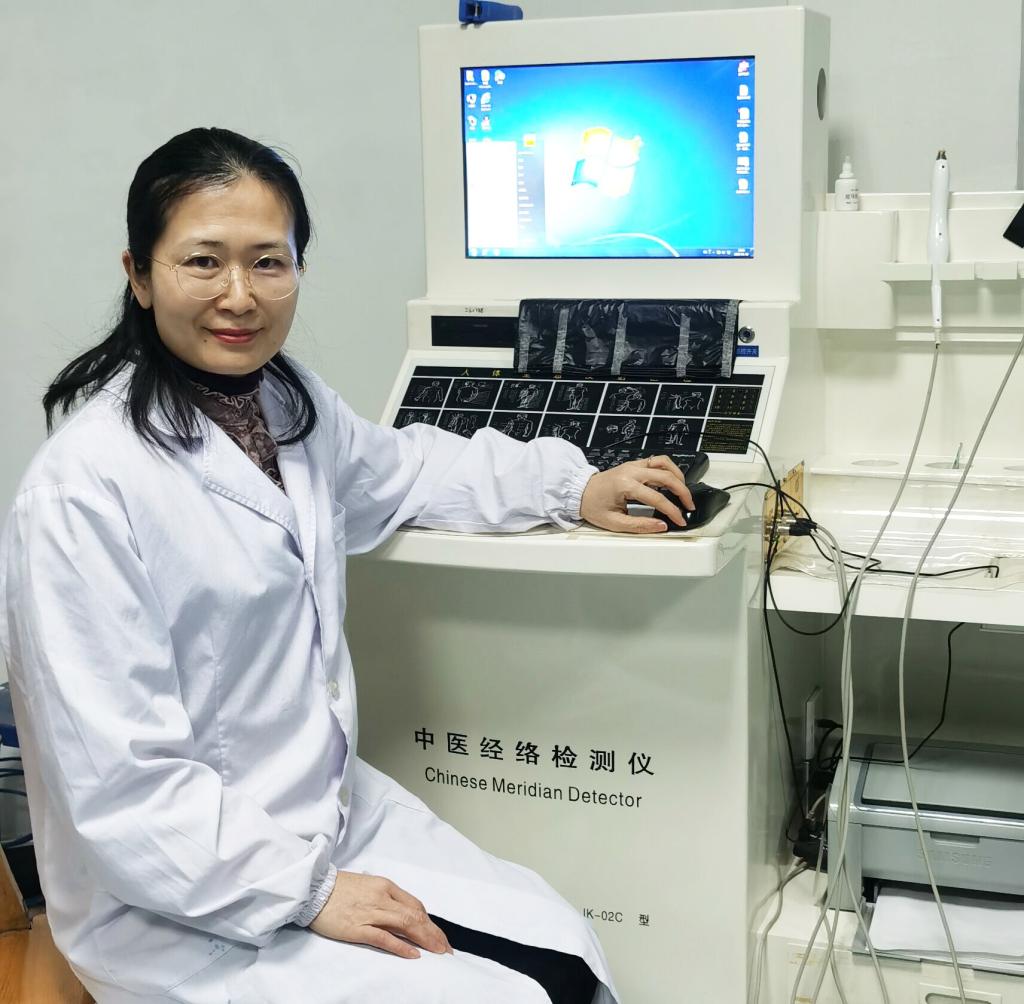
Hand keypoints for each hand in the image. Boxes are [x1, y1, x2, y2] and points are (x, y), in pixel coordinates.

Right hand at [309, 871, 451, 958]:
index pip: (415, 905)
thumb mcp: (368, 886)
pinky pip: (383, 937)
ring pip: (405, 924)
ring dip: (425, 939)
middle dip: (433, 933)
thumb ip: (386, 897)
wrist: (313, 888)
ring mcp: (370, 912)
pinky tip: (413, 954)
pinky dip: (401, 946)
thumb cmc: (339, 888)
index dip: (430, 922)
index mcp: (385, 885)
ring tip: (437, 952)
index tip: (439, 935)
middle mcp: (382, 897)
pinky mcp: (357, 928)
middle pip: (415, 915)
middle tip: (445, 949)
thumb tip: (404, 913)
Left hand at [579, 455, 693, 532]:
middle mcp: (631, 471)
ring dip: (678, 476)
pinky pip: (657, 461)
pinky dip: (669, 469)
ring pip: (665, 463)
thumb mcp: (614, 522)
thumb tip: (661, 526)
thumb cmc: (593, 506)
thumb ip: (640, 525)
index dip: (672, 511)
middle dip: (682, 492)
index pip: (657, 498)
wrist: (579, 492)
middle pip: (666, 477)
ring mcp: (633, 465)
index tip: (680, 520)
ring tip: (684, 492)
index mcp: (625, 485)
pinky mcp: (634, 464)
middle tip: (689, 506)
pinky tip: (673, 481)